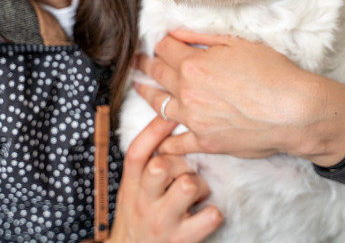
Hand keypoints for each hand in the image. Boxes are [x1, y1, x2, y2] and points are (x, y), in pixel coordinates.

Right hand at [108, 115, 223, 241]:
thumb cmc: (139, 216)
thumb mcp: (132, 189)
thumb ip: (144, 163)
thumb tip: (165, 122)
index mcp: (131, 186)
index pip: (137, 152)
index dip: (155, 129)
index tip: (171, 114)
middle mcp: (143, 202)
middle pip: (161, 165)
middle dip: (180, 162)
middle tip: (185, 170)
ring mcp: (162, 221)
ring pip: (188, 185)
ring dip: (200, 185)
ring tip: (197, 193)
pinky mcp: (182, 239)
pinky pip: (210, 215)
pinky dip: (214, 212)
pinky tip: (206, 213)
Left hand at [133, 28, 344, 165]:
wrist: (293, 111)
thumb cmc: (272, 73)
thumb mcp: (237, 43)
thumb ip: (202, 37)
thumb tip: (177, 33)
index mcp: (193, 65)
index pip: (164, 49)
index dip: (161, 43)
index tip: (159, 43)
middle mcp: (187, 92)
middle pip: (158, 74)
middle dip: (145, 65)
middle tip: (137, 61)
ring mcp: (194, 119)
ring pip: (159, 106)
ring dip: (146, 95)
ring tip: (139, 89)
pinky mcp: (205, 141)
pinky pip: (176, 143)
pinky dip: (164, 141)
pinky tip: (157, 139)